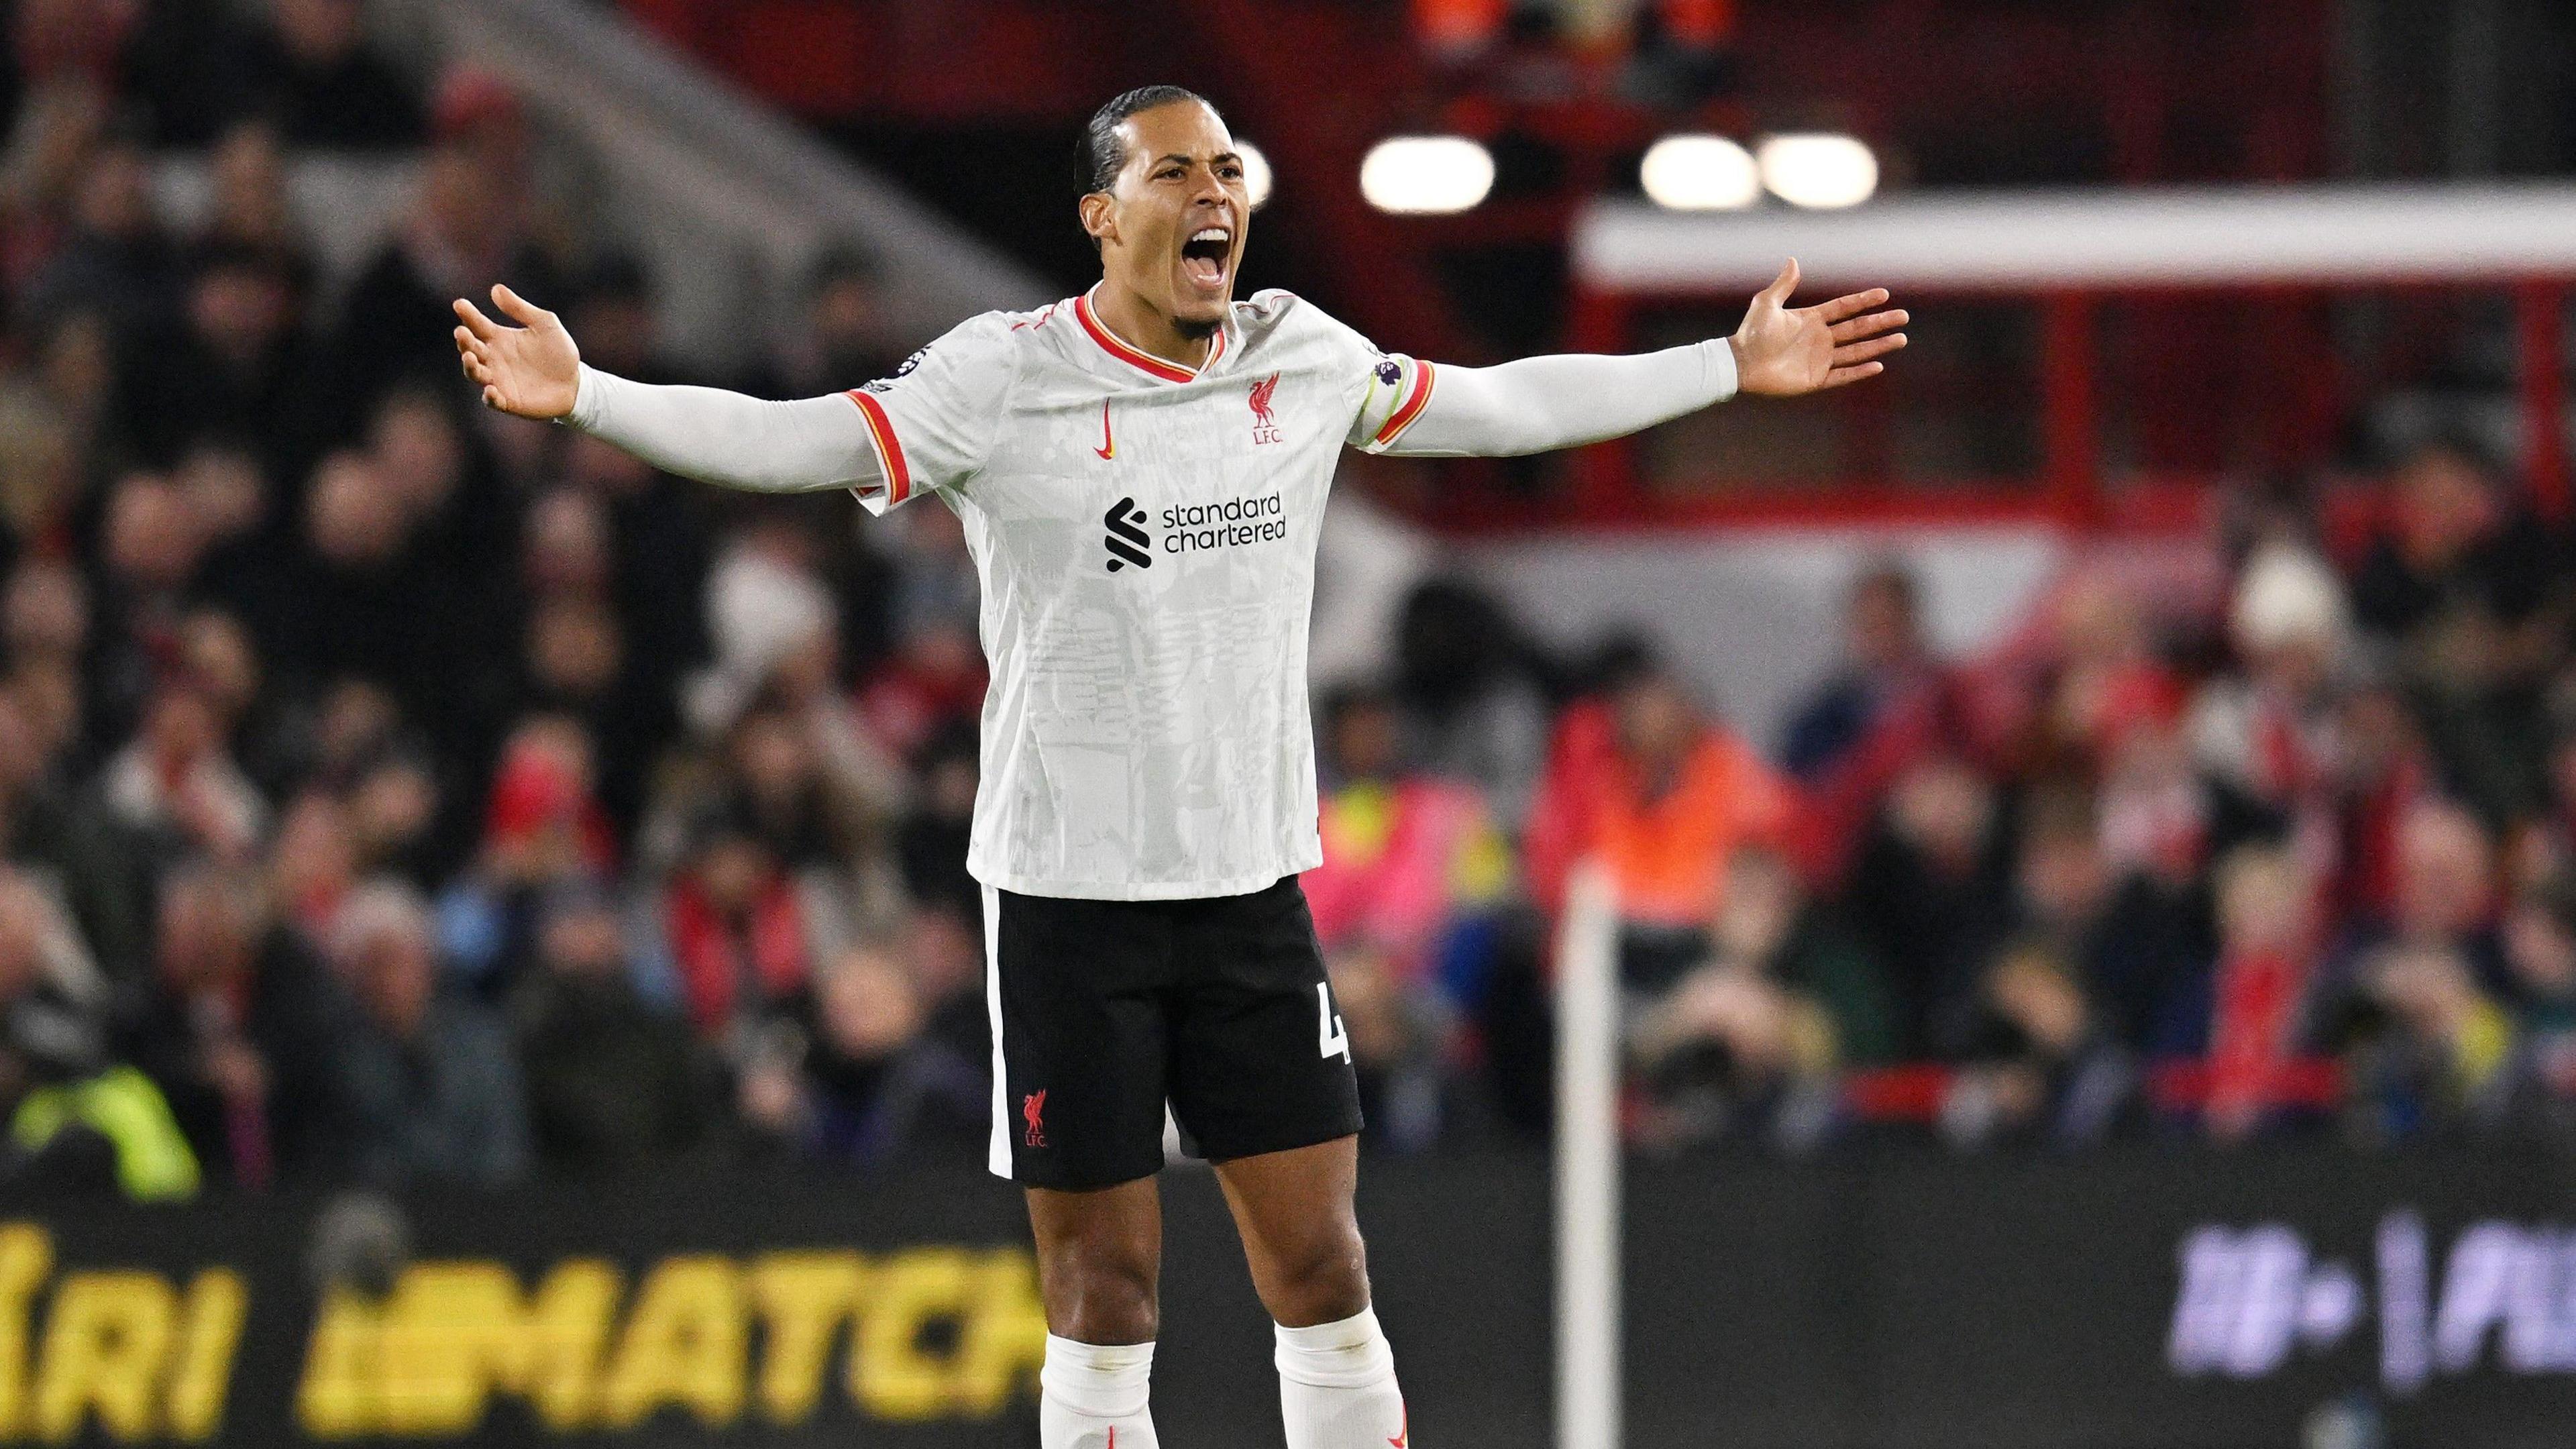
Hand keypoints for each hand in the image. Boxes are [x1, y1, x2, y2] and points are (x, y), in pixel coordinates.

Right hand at [452, 284, 581, 419]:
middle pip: (471, 349)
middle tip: (461, 332)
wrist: (576, 382)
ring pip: (476, 374)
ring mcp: (499, 380)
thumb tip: (496, 289)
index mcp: (499, 338)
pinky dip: (490, 396)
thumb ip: (520, 309)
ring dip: (470, 366)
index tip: (460, 304)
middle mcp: (494, 359)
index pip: (478, 324)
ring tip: (469, 357)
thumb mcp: (544, 324)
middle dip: (464, 341)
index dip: (467, 314)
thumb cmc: (559, 352)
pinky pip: (493, 401)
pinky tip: (491, 389)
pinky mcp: (509, 401)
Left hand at [1727, 259, 1906, 396]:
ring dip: (1878, 345)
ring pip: (1856, 351)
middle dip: (1881, 323)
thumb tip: (1793, 260)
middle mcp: (1820, 338)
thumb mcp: (1766, 303)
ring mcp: (1820, 359)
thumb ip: (1783, 284)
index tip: (1884, 294)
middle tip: (1903, 317)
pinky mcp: (1815, 379)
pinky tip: (1878, 365)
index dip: (1864, 301)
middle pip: (1857, 328)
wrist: (1740, 364)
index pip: (1845, 308)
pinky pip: (1842, 375)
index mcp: (1812, 319)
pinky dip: (1859, 371)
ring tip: (1901, 338)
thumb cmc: (1750, 333)